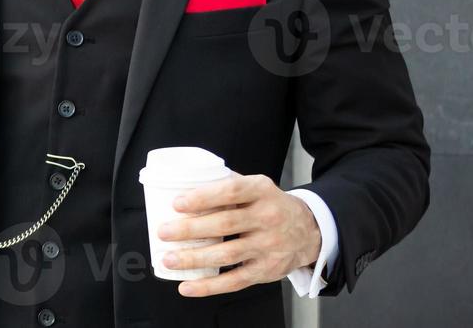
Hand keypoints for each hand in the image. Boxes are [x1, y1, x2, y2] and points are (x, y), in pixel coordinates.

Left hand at [157, 173, 320, 296]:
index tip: (178, 203)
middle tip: (164, 232)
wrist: (308, 230)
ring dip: (194, 259)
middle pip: (225, 225)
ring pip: (227, 255)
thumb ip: (227, 186)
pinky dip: (209, 286)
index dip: (203, 197)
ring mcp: (268, 246)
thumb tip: (183, 186)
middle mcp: (268, 218)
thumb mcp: (256, 187)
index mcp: (261, 191)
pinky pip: (235, 281)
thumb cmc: (270, 205)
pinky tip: (187, 286)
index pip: (231, 192)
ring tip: (169, 259)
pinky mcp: (266, 270)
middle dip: (191, 229)